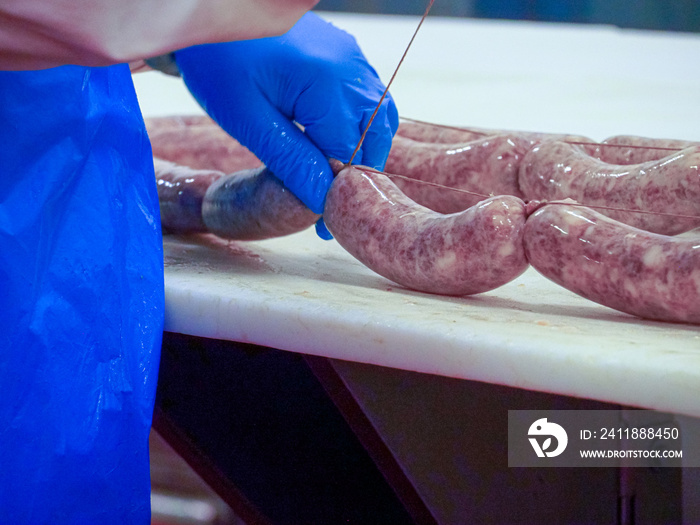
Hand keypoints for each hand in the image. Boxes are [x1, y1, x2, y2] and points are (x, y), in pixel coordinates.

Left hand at [174, 12, 398, 217]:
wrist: (210, 11)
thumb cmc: (217, 58)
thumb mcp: (247, 118)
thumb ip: (291, 160)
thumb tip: (321, 200)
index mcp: (328, 84)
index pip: (351, 153)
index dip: (337, 191)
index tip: (321, 224)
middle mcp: (351, 68)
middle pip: (375, 136)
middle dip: (355, 173)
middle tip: (326, 205)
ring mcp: (351, 58)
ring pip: (377, 118)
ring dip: (359, 151)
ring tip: (328, 177)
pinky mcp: (344, 55)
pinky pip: (365, 98)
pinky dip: (355, 127)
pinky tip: (326, 143)